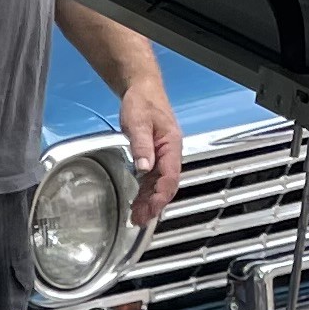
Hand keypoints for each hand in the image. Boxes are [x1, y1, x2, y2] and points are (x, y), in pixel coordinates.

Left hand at [114, 70, 182, 221]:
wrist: (142, 89)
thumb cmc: (142, 102)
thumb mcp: (138, 122)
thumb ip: (141, 145)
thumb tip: (145, 168)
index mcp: (171, 145)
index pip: (170, 176)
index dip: (162, 195)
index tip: (152, 208)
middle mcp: (170, 153)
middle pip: (166, 185)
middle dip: (155, 204)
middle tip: (140, 220)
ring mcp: (163, 156)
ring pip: (159, 185)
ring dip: (149, 202)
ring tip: (137, 218)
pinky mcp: (154, 156)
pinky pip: (152, 179)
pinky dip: (146, 193)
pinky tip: (138, 203)